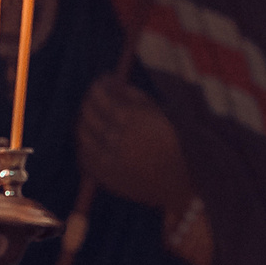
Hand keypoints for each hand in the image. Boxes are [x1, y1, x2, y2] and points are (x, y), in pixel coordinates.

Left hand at [76, 74, 210, 264]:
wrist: (182, 182)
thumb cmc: (174, 141)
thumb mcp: (160, 112)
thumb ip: (133, 95)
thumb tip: (109, 83)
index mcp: (133, 120)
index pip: (101, 97)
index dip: (98, 86)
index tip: (101, 82)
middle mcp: (119, 139)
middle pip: (88, 115)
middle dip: (89, 102)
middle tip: (94, 98)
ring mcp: (111, 161)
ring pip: (84, 136)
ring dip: (85, 123)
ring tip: (94, 119)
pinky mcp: (108, 178)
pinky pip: (85, 158)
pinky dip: (86, 147)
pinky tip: (94, 141)